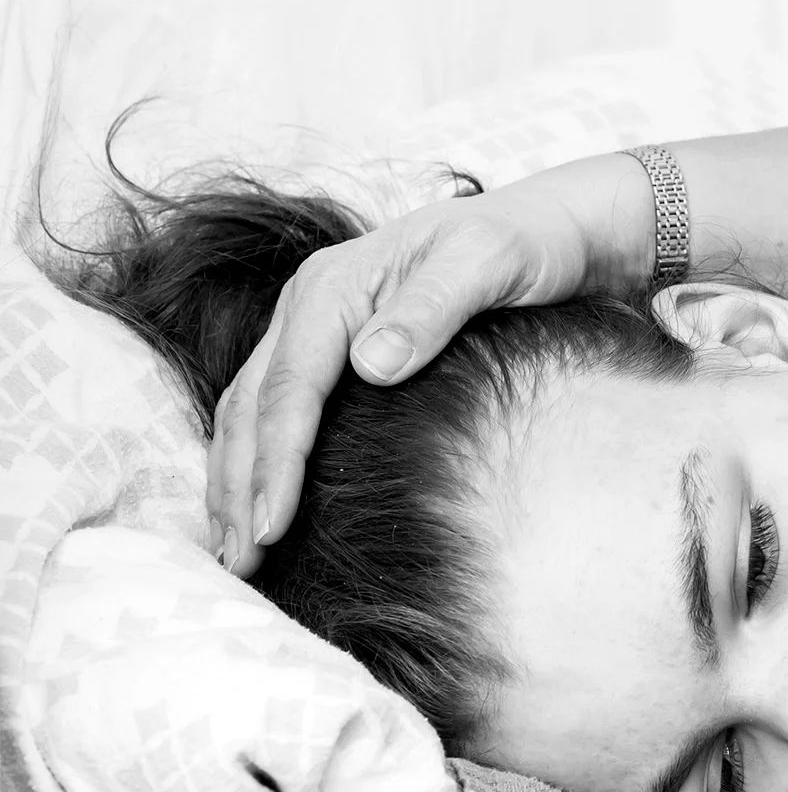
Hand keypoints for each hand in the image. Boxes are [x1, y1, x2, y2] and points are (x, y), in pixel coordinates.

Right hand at [209, 153, 648, 573]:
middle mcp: (311, 305)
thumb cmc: (523, 244)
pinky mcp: (336, 349)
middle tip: (241, 564)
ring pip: (249, 411)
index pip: (290, 387)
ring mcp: (317, 327)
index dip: (277, 461)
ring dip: (235, 481)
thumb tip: (371, 364)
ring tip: (235, 551)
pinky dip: (258, 460)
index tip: (273, 526)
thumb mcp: (487, 265)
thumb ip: (431, 309)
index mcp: (335, 287)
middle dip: (239, 487)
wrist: (548, 227)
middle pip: (253, 406)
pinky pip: (275, 408)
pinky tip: (258, 505)